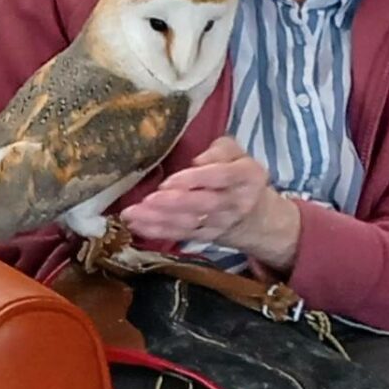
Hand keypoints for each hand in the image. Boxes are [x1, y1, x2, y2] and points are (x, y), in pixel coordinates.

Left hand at [121, 137, 300, 271]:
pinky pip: (181, 235)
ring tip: (132, 213)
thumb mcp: (237, 153)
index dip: (194, 179)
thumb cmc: (239, 175)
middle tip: (146, 200)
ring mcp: (221, 223)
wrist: (257, 217)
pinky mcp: (207, 238)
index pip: (221, 177)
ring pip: (189, 223)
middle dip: (173, 204)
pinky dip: (158, 232)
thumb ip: (219, 150)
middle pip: (204, 204)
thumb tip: (198, 160)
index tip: (169, 181)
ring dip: (159, 220)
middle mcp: (235, 202)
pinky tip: (137, 225)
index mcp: (246, 176)